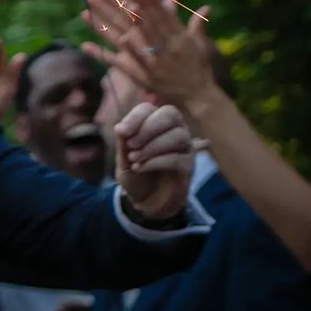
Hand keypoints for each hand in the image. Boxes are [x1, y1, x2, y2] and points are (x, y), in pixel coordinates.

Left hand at [81, 0, 215, 109]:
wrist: (196, 95)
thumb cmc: (198, 68)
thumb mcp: (199, 45)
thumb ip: (197, 25)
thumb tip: (206, 7)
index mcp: (175, 36)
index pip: (158, 15)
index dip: (147, 4)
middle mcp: (160, 45)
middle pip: (134, 22)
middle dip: (116, 6)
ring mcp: (147, 60)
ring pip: (121, 37)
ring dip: (103, 23)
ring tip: (86, 11)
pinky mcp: (137, 73)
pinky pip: (115, 62)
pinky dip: (102, 54)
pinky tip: (87, 44)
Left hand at [113, 101, 195, 220]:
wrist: (146, 202)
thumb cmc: (136, 175)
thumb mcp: (123, 160)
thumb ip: (124, 144)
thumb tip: (121, 128)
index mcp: (155, 124)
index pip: (149, 108)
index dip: (135, 117)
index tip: (121, 132)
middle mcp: (174, 130)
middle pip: (171, 114)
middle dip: (148, 128)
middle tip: (131, 145)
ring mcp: (185, 148)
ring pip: (178, 136)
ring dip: (152, 147)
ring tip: (134, 159)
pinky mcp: (189, 166)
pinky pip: (178, 158)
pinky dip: (156, 162)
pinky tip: (140, 168)